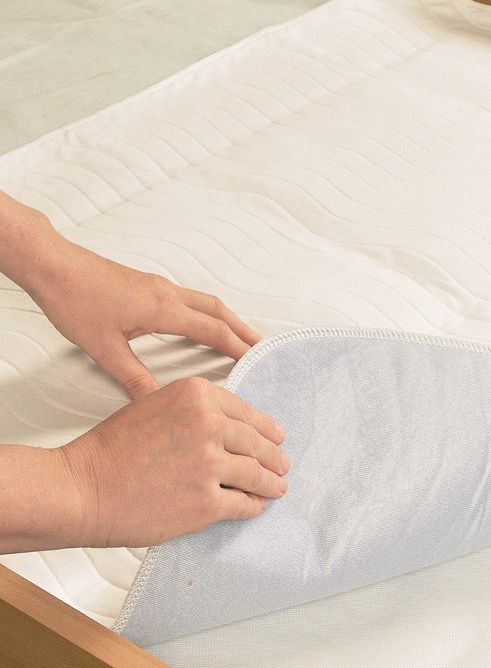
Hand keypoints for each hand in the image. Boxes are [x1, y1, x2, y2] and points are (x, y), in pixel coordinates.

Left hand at [29, 238, 260, 398]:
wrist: (53, 266)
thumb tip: (154, 401)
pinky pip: (190, 298)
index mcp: (163, 309)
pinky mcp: (148, 285)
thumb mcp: (103, 348)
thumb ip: (133, 377)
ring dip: (226, 318)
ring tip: (238, 333)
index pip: (212, 330)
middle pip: (218, 310)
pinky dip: (206, 311)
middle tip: (259, 345)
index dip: (236, 346)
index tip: (254, 359)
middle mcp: (167, 294)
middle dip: (241, 329)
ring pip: (205, 301)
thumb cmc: (75, 300)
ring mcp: (158, 287)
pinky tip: (199, 321)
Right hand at [58, 377, 289, 547]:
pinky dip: (253, 506)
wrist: (81, 488)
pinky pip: (243, 504)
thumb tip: (227, 425)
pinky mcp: (206, 501)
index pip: (246, 413)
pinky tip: (256, 506)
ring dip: (271, 483)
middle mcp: (208, 424)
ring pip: (256, 474)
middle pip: (257, 443)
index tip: (277, 436)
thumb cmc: (111, 450)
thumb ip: (194, 410)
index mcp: (197, 395)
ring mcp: (209, 464)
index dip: (265, 428)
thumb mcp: (155, 406)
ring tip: (278, 487)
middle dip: (275, 456)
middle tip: (283, 464)